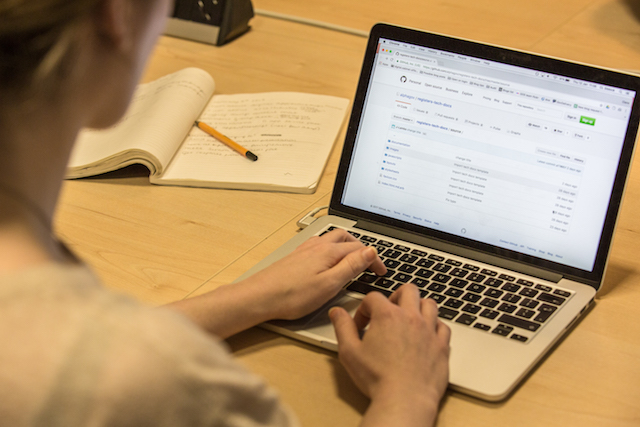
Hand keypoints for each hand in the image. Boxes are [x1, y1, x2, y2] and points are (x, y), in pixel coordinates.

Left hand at [167, 229, 385, 337]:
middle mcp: (316, 246)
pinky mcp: (295, 258)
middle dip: (361, 246)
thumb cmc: (292, 295)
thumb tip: (370, 252)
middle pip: (345, 237)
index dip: (374, 260)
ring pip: (330, 240)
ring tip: (352, 258)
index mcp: (328, 251)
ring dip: (345, 245)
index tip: (382, 272)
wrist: (260, 297)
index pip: (360, 249)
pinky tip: (327, 261)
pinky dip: (331, 250)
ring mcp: (304, 250)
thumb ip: (351, 266)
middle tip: (370, 261)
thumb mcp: (329, 284)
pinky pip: (319, 246)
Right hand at [329, 285, 450, 426]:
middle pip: (408, 290)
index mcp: (387, 316)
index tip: (361, 325)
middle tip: (388, 312)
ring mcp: (429, 331)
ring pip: (429, 304)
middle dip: (396, 296)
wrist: (405, 400)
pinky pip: (443, 326)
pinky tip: (426, 335)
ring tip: (409, 320)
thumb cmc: (378, 378)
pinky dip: (435, 326)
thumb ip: (342, 327)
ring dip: (418, 307)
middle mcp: (411, 318)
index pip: (374, 297)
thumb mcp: (349, 352)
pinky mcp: (441, 346)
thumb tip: (337, 312)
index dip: (364, 309)